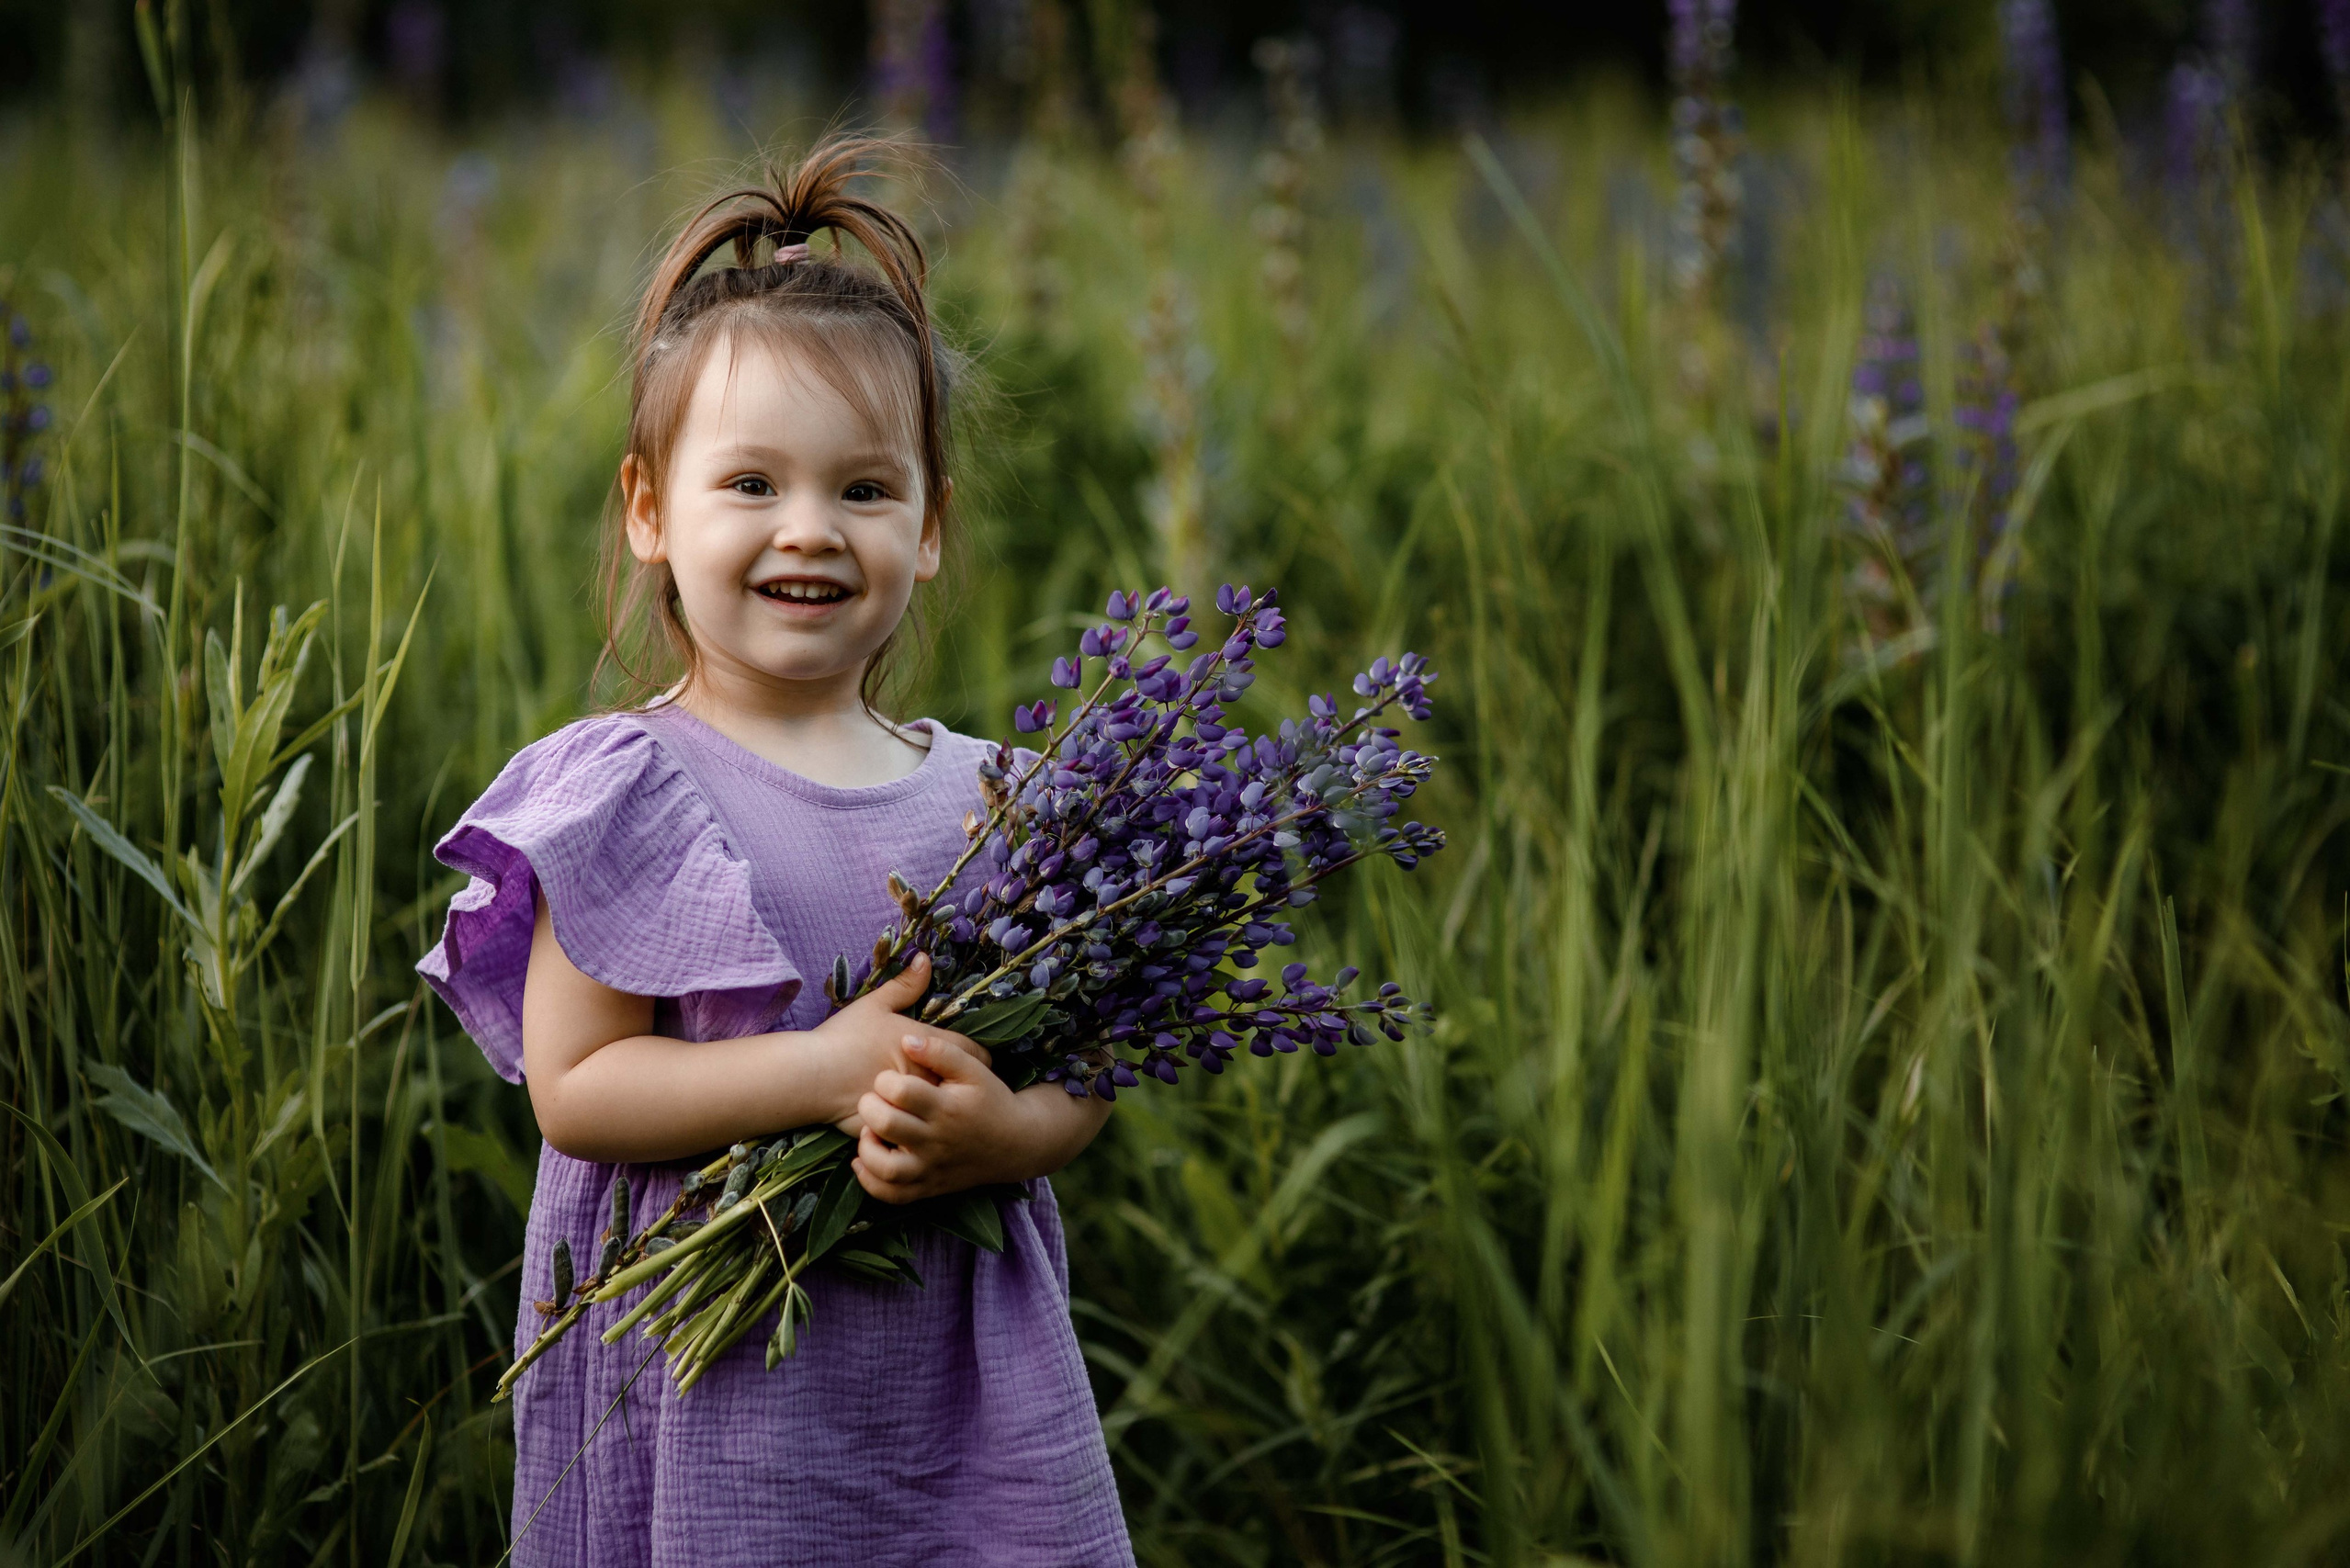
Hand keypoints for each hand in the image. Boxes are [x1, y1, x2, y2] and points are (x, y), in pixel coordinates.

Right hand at [816, 953, 990, 1137]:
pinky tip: (918, 1125)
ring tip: (942, 1106)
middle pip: (963, 1086)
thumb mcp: (874, 1005)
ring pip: (944, 1111)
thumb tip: (925, 959)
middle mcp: (928, 1079)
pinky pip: (919, 1132)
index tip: (973, 1058)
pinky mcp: (897, 1131)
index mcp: (929, 1047)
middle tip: (959, 1083)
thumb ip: (905, 985)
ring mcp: (914, 1109)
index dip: (978, 1055)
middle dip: (962, 1084)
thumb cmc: (843, 1037)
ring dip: (944, 1107)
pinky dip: (921, 1129)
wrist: (811, 1076)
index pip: (974, 1053)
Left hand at [852, 1027, 1028, 1202]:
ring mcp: (932, 1168)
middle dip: (869, 1107)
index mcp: (947, 1108)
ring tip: (870, 1132)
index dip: (886, 1080)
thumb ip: (941, 1051)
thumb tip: (905, 1040)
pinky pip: (892, 1195)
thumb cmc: (991, 1100)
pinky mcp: (929, 1187)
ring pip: (885, 1168)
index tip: (889, 1078)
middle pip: (887, 1125)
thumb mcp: (975, 1069)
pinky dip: (870, 1182)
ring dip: (867, 1148)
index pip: (902, 1091)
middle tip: (874, 1100)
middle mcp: (937, 1141)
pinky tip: (863, 1161)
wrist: (1016, 1144)